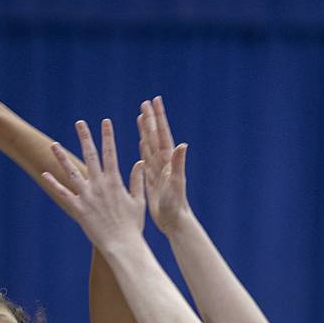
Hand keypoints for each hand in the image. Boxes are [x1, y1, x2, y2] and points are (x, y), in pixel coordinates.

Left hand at [42, 119, 145, 250]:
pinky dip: (54, 184)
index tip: (105, 122)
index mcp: (114, 181)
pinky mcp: (78, 208)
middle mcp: (99, 185)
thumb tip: (140, 162)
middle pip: (90, 156)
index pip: (110, 153)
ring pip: (71, 172)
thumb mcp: (138, 201)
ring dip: (62, 157)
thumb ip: (137, 180)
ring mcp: (86, 196)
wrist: (122, 245)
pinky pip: (63, 193)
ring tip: (54, 144)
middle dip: (85, 137)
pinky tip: (44, 174)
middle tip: (80, 123)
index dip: (107, 136)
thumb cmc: (132, 225)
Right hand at [137, 97, 189, 235]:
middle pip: (155, 136)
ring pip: (150, 145)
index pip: (162, 134)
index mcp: (168, 161)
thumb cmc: (175, 205)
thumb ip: (178, 163)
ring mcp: (159, 170)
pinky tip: (141, 141)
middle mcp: (164, 163)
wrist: (174, 221)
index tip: (154, 101)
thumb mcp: (175, 183)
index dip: (158, 117)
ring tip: (141, 116)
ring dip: (146, 130)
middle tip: (145, 102)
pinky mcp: (153, 178)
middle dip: (151, 119)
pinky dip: (144, 147)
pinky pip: (147, 158)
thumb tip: (182, 144)